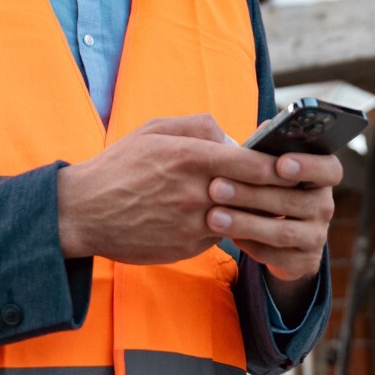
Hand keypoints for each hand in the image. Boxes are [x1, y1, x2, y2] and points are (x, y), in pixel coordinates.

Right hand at [56, 115, 280, 263]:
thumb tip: (233, 137)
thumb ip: (198, 126)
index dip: (276, 165)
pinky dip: (222, 226)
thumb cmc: (120, 166)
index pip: (250, 163)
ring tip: (255, 203)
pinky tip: (215, 218)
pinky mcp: (186, 248)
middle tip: (287, 187)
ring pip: (238, 218)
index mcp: (188, 157)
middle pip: (253, 195)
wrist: (83, 213)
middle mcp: (194, 193)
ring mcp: (191, 225)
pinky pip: (217, 235)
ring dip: (248, 211)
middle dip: (272, 191)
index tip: (291, 163)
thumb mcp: (154, 129)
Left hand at [205, 148, 339, 281]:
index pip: (329, 169)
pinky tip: (227, 237)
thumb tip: (264, 128)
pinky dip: (250, 246)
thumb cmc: (266, 187)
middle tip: (216, 187)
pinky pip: (276, 256)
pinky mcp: (304, 261)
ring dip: (245, 222)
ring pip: (282, 231)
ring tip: (213, 216)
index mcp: (321, 176)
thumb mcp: (267, 168)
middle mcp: (324, 206)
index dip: (307, 166)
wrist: (275, 237)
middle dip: (252, 193)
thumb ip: (266, 150)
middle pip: (295, 200)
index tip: (280, 164)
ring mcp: (317, 236)